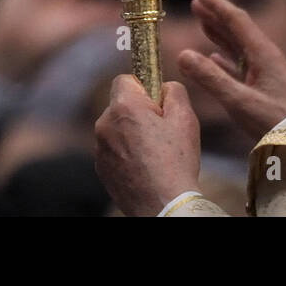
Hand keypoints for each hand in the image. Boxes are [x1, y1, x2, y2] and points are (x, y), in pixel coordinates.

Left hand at [94, 76, 200, 216]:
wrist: (163, 205)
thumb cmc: (176, 161)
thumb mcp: (185, 118)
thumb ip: (174, 91)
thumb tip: (164, 86)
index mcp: (124, 107)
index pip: (125, 79)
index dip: (143, 87)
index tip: (157, 103)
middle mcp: (104, 124)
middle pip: (120, 106)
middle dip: (138, 112)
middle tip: (161, 131)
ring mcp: (99, 148)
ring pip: (116, 129)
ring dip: (131, 134)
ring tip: (155, 154)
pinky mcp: (101, 168)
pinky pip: (113, 150)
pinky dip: (126, 154)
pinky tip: (145, 168)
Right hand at [177, 0, 285, 140]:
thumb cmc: (276, 121)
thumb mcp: (240, 101)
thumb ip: (211, 78)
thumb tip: (182, 54)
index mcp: (263, 54)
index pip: (236, 21)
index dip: (217, 5)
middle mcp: (265, 58)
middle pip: (237, 29)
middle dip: (216, 15)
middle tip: (196, 1)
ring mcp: (265, 72)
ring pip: (238, 46)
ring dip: (219, 33)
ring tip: (203, 21)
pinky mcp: (264, 87)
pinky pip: (240, 65)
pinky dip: (225, 57)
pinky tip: (215, 57)